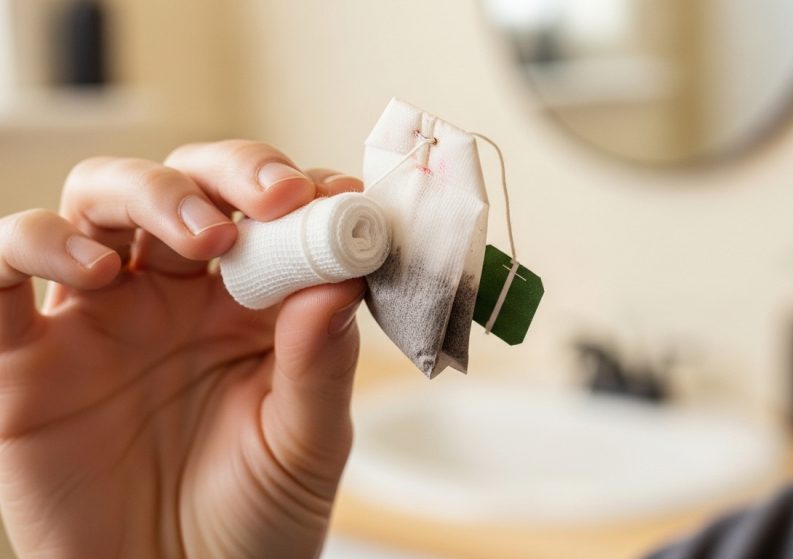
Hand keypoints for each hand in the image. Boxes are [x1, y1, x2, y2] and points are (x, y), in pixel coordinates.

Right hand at [0, 141, 364, 557]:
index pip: (265, 213)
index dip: (297, 190)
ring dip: (142, 194)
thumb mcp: (306, 443)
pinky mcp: (22, 360)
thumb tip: (341, 275)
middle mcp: (170, 295)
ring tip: (197, 239)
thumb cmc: (256, 520)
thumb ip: (321, 361)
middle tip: (269, 201)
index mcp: (246, 304)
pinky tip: (89, 272)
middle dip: (225, 175)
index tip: (338, 195)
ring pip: (95, 204)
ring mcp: (96, 319)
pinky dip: (29, 247)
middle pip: (180, 185)